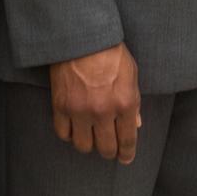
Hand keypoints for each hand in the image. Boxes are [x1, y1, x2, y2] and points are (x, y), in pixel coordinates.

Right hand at [48, 43, 141, 163]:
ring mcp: (80, 111)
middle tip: (109, 148)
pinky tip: (74, 128)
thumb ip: (134, 102)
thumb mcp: (131, 74)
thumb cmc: (111, 52)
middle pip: (105, 148)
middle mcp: (103, 112)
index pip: (128, 140)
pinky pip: (63, 133)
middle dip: (109, 151)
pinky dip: (69, 134)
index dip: (127, 153)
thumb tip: (136, 124)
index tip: (125, 159)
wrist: (82, 37)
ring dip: (88, 144)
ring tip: (90, 137)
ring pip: (83, 146)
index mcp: (125, 103)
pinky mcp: (60, 106)